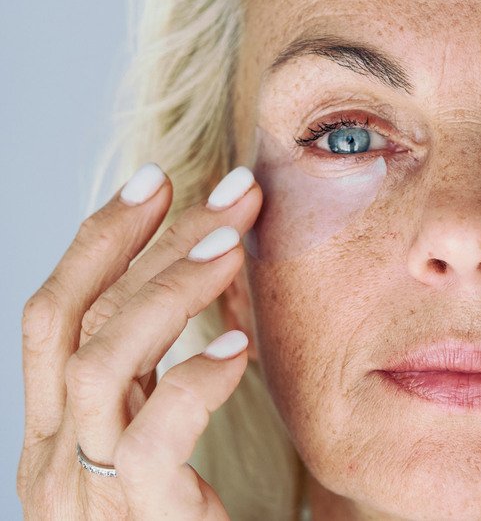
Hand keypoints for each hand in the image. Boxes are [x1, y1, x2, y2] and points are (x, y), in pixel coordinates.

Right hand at [18, 164, 260, 518]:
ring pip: (101, 365)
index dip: (100, 238)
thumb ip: (162, 371)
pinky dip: (192, 383)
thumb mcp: (159, 437)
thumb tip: (202, 275)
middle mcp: (51, 456)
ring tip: (233, 245)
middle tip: (226, 189)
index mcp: (56, 428)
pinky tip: (240, 348)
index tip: (158, 179)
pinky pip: (148, 443)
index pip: (56, 311)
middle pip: (71, 319)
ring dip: (168, 292)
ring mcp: (84, 495)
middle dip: (145, 241)